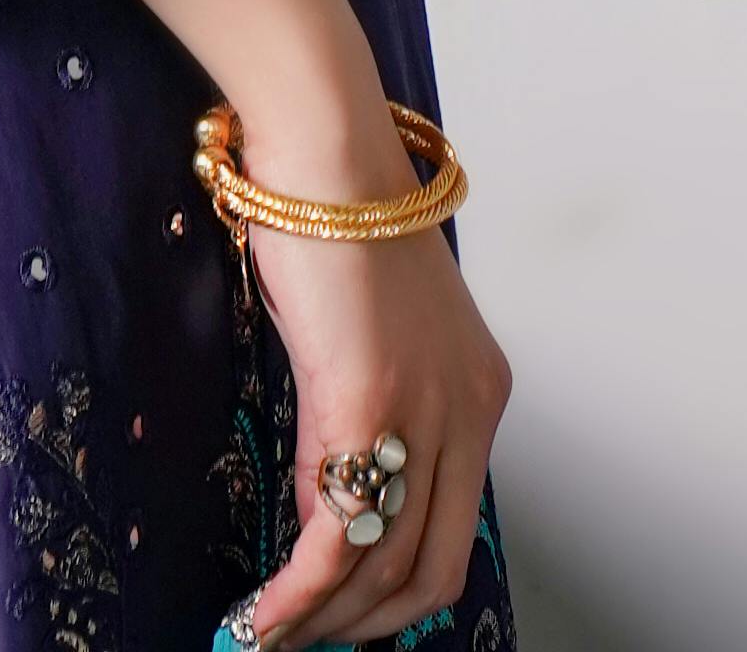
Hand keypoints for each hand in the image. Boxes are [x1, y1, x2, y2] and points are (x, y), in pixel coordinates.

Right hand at [226, 207, 508, 646]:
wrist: (324, 144)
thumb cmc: (333, 217)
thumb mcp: (363, 331)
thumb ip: (361, 412)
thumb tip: (326, 497)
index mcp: (479, 391)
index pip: (451, 529)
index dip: (396, 590)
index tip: (342, 611)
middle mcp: (469, 411)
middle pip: (431, 571)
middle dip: (364, 626)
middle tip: (303, 640)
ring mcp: (426, 409)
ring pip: (385, 566)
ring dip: (323, 618)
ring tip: (267, 636)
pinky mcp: (370, 402)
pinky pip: (338, 533)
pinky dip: (300, 592)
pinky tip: (266, 612)